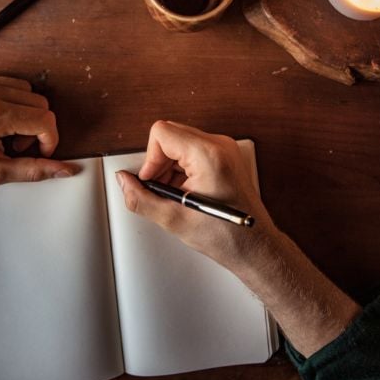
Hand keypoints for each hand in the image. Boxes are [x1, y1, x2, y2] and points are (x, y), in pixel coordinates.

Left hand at [0, 67, 76, 185]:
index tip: (39, 151)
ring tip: (2, 130)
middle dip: (34, 126)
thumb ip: (36, 170)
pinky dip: (2, 96)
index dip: (49, 140)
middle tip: (15, 145)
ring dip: (21, 109)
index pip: (45, 120)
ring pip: (23, 88)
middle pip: (38, 102)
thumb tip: (67, 170)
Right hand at [116, 120, 277, 270]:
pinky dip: (181, 169)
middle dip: (158, 162)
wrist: (255, 246)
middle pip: (170, 134)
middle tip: (161, 190)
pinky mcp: (225, 156)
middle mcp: (219, 145)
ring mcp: (224, 149)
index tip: (151, 180)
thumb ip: (141, 199)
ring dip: (169, 167)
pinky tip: (185, 192)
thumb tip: (125, 182)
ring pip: (179, 142)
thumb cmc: (227, 235)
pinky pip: (192, 151)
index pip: (162, 133)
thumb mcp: (174, 220)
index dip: (150, 158)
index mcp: (208, 155)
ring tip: (176, 195)